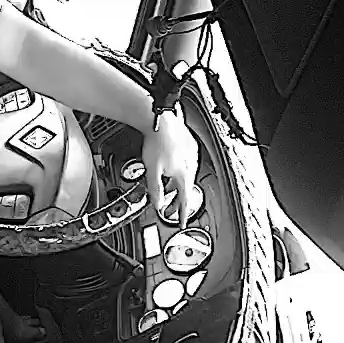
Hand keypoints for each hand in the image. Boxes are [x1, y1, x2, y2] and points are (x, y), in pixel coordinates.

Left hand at [142, 109, 200, 227]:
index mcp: (184, 174)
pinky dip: (180, 172)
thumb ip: (155, 190)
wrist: (160, 120)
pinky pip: (187, 164)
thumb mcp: (151, 171)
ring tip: (169, 191)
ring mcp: (192, 154)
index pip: (185, 200)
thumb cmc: (156, 142)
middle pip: (186, 188)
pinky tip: (171, 170)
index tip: (182, 222)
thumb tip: (157, 204)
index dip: (183, 213)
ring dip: (178, 186)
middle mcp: (192, 165)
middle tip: (173, 210)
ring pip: (187, 176)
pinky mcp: (189, 145)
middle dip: (179, 201)